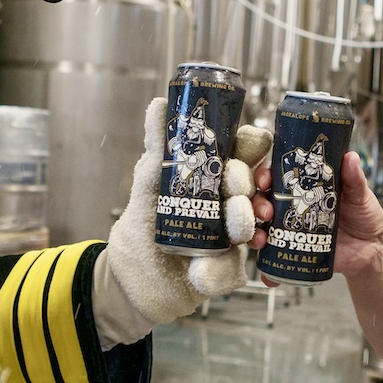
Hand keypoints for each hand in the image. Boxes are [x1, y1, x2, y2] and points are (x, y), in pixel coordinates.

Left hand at [99, 98, 272, 338]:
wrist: (129, 277)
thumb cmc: (144, 223)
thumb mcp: (150, 182)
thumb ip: (160, 147)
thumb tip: (160, 105)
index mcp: (218, 177)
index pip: (247, 153)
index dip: (253, 148)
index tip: (253, 144)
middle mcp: (231, 205)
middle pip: (253, 187)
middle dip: (245, 184)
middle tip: (236, 189)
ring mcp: (233, 240)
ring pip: (253, 228)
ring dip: (245, 223)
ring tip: (236, 229)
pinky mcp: (226, 273)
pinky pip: (230, 273)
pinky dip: (215, 273)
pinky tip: (203, 272)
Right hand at [253, 150, 382, 284]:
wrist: (373, 250)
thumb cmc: (365, 216)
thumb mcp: (360, 195)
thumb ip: (354, 179)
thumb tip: (351, 157)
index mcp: (305, 186)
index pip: (276, 174)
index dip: (264, 174)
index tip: (266, 180)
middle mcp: (292, 205)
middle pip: (262, 199)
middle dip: (257, 204)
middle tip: (266, 213)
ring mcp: (291, 228)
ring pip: (262, 226)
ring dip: (254, 232)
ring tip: (262, 239)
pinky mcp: (294, 250)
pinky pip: (274, 257)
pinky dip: (266, 267)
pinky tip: (268, 273)